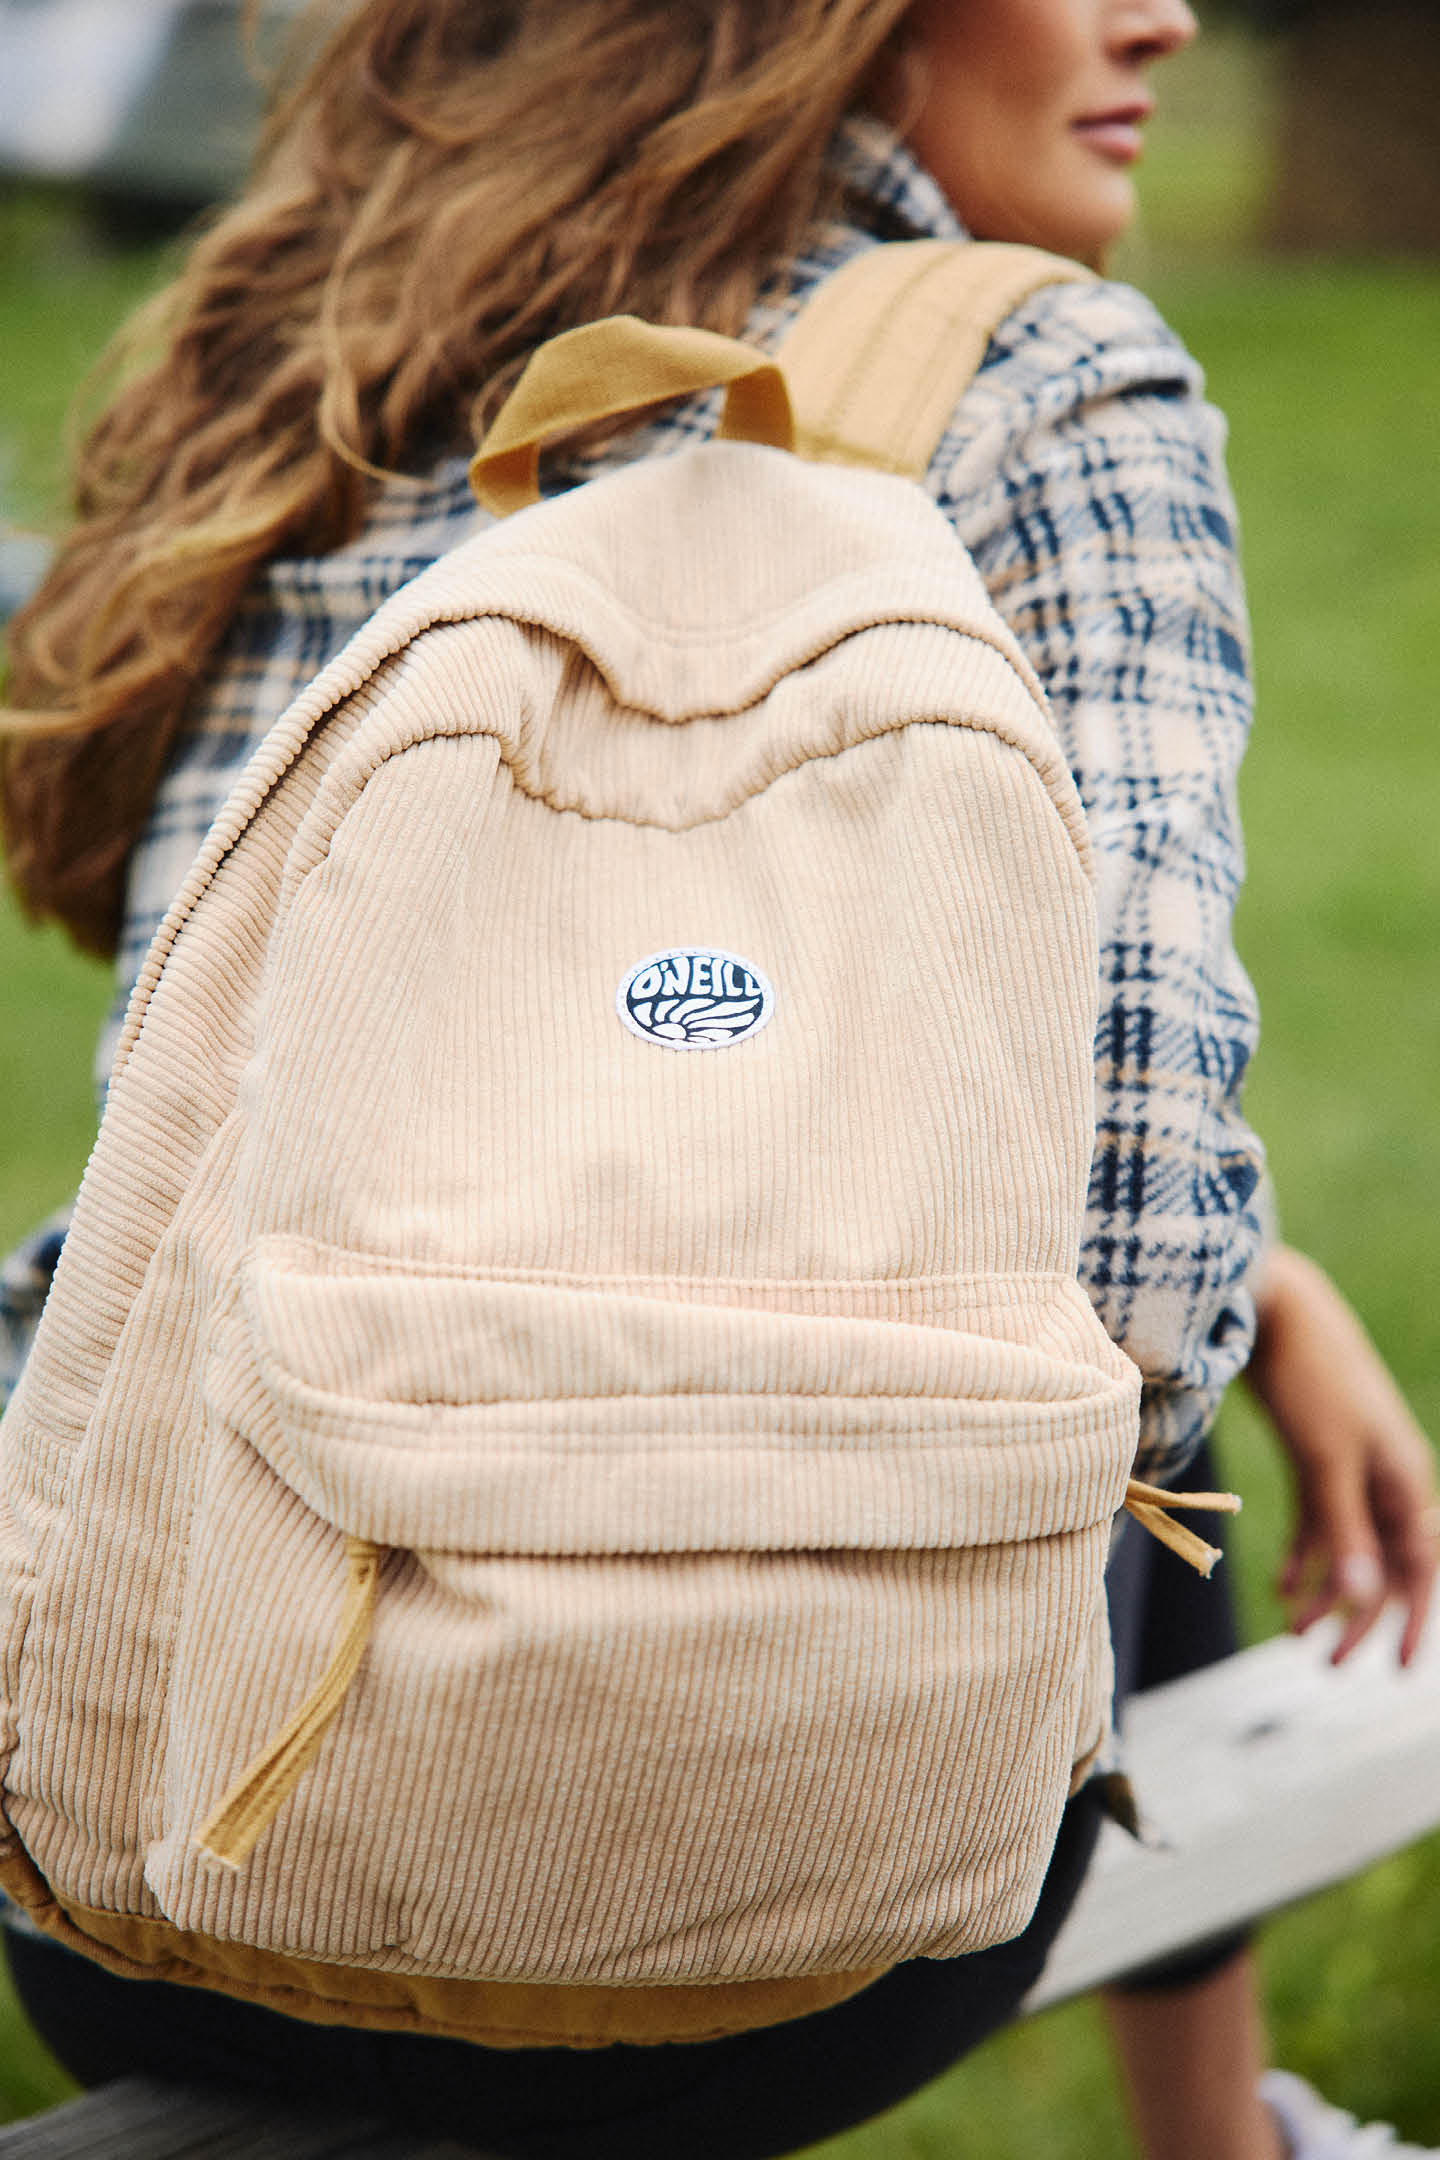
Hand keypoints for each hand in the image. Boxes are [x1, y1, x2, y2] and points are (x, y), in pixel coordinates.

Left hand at [1244, 1244, 1437, 1665]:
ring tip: (1294, 1632)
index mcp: (1407, 1480)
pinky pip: (1320, 1520)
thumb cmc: (1310, 1380)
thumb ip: (1344, 1530)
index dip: (1412, 1621)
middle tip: (1326, 1665)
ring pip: (1348, 1546)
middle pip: (1383, 1565)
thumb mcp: (1325, 1461)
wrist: (1275, 1312)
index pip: (1420, 1568)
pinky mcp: (1317, 1456)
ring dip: (1326, 1590)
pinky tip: (1282, 1586)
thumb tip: (1365, 1597)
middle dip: (1359, 1617)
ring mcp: (1352, 1467)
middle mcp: (1388, 1479)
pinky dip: (1304, 1552)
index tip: (1395, 1671)